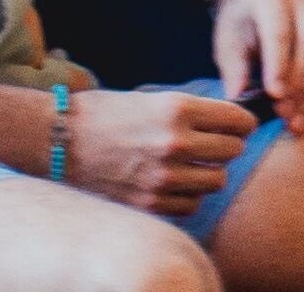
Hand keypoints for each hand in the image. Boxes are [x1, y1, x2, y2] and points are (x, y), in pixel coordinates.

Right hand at [63, 86, 261, 218]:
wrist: (60, 140)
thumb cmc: (106, 114)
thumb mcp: (153, 98)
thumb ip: (191, 112)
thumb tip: (230, 123)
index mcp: (177, 109)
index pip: (237, 120)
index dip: (243, 122)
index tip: (239, 126)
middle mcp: (174, 143)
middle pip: (233, 151)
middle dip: (229, 146)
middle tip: (217, 145)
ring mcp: (163, 177)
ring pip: (217, 181)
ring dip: (210, 173)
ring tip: (195, 166)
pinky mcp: (150, 203)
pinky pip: (192, 205)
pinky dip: (190, 196)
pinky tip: (177, 184)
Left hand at [212, 0, 303, 131]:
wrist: (259, 5)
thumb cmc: (240, 27)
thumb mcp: (228, 44)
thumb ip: (234, 70)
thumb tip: (237, 98)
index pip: (279, 34)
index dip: (279, 66)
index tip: (275, 96)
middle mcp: (303, 2)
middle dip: (298, 87)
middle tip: (286, 117)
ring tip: (298, 123)